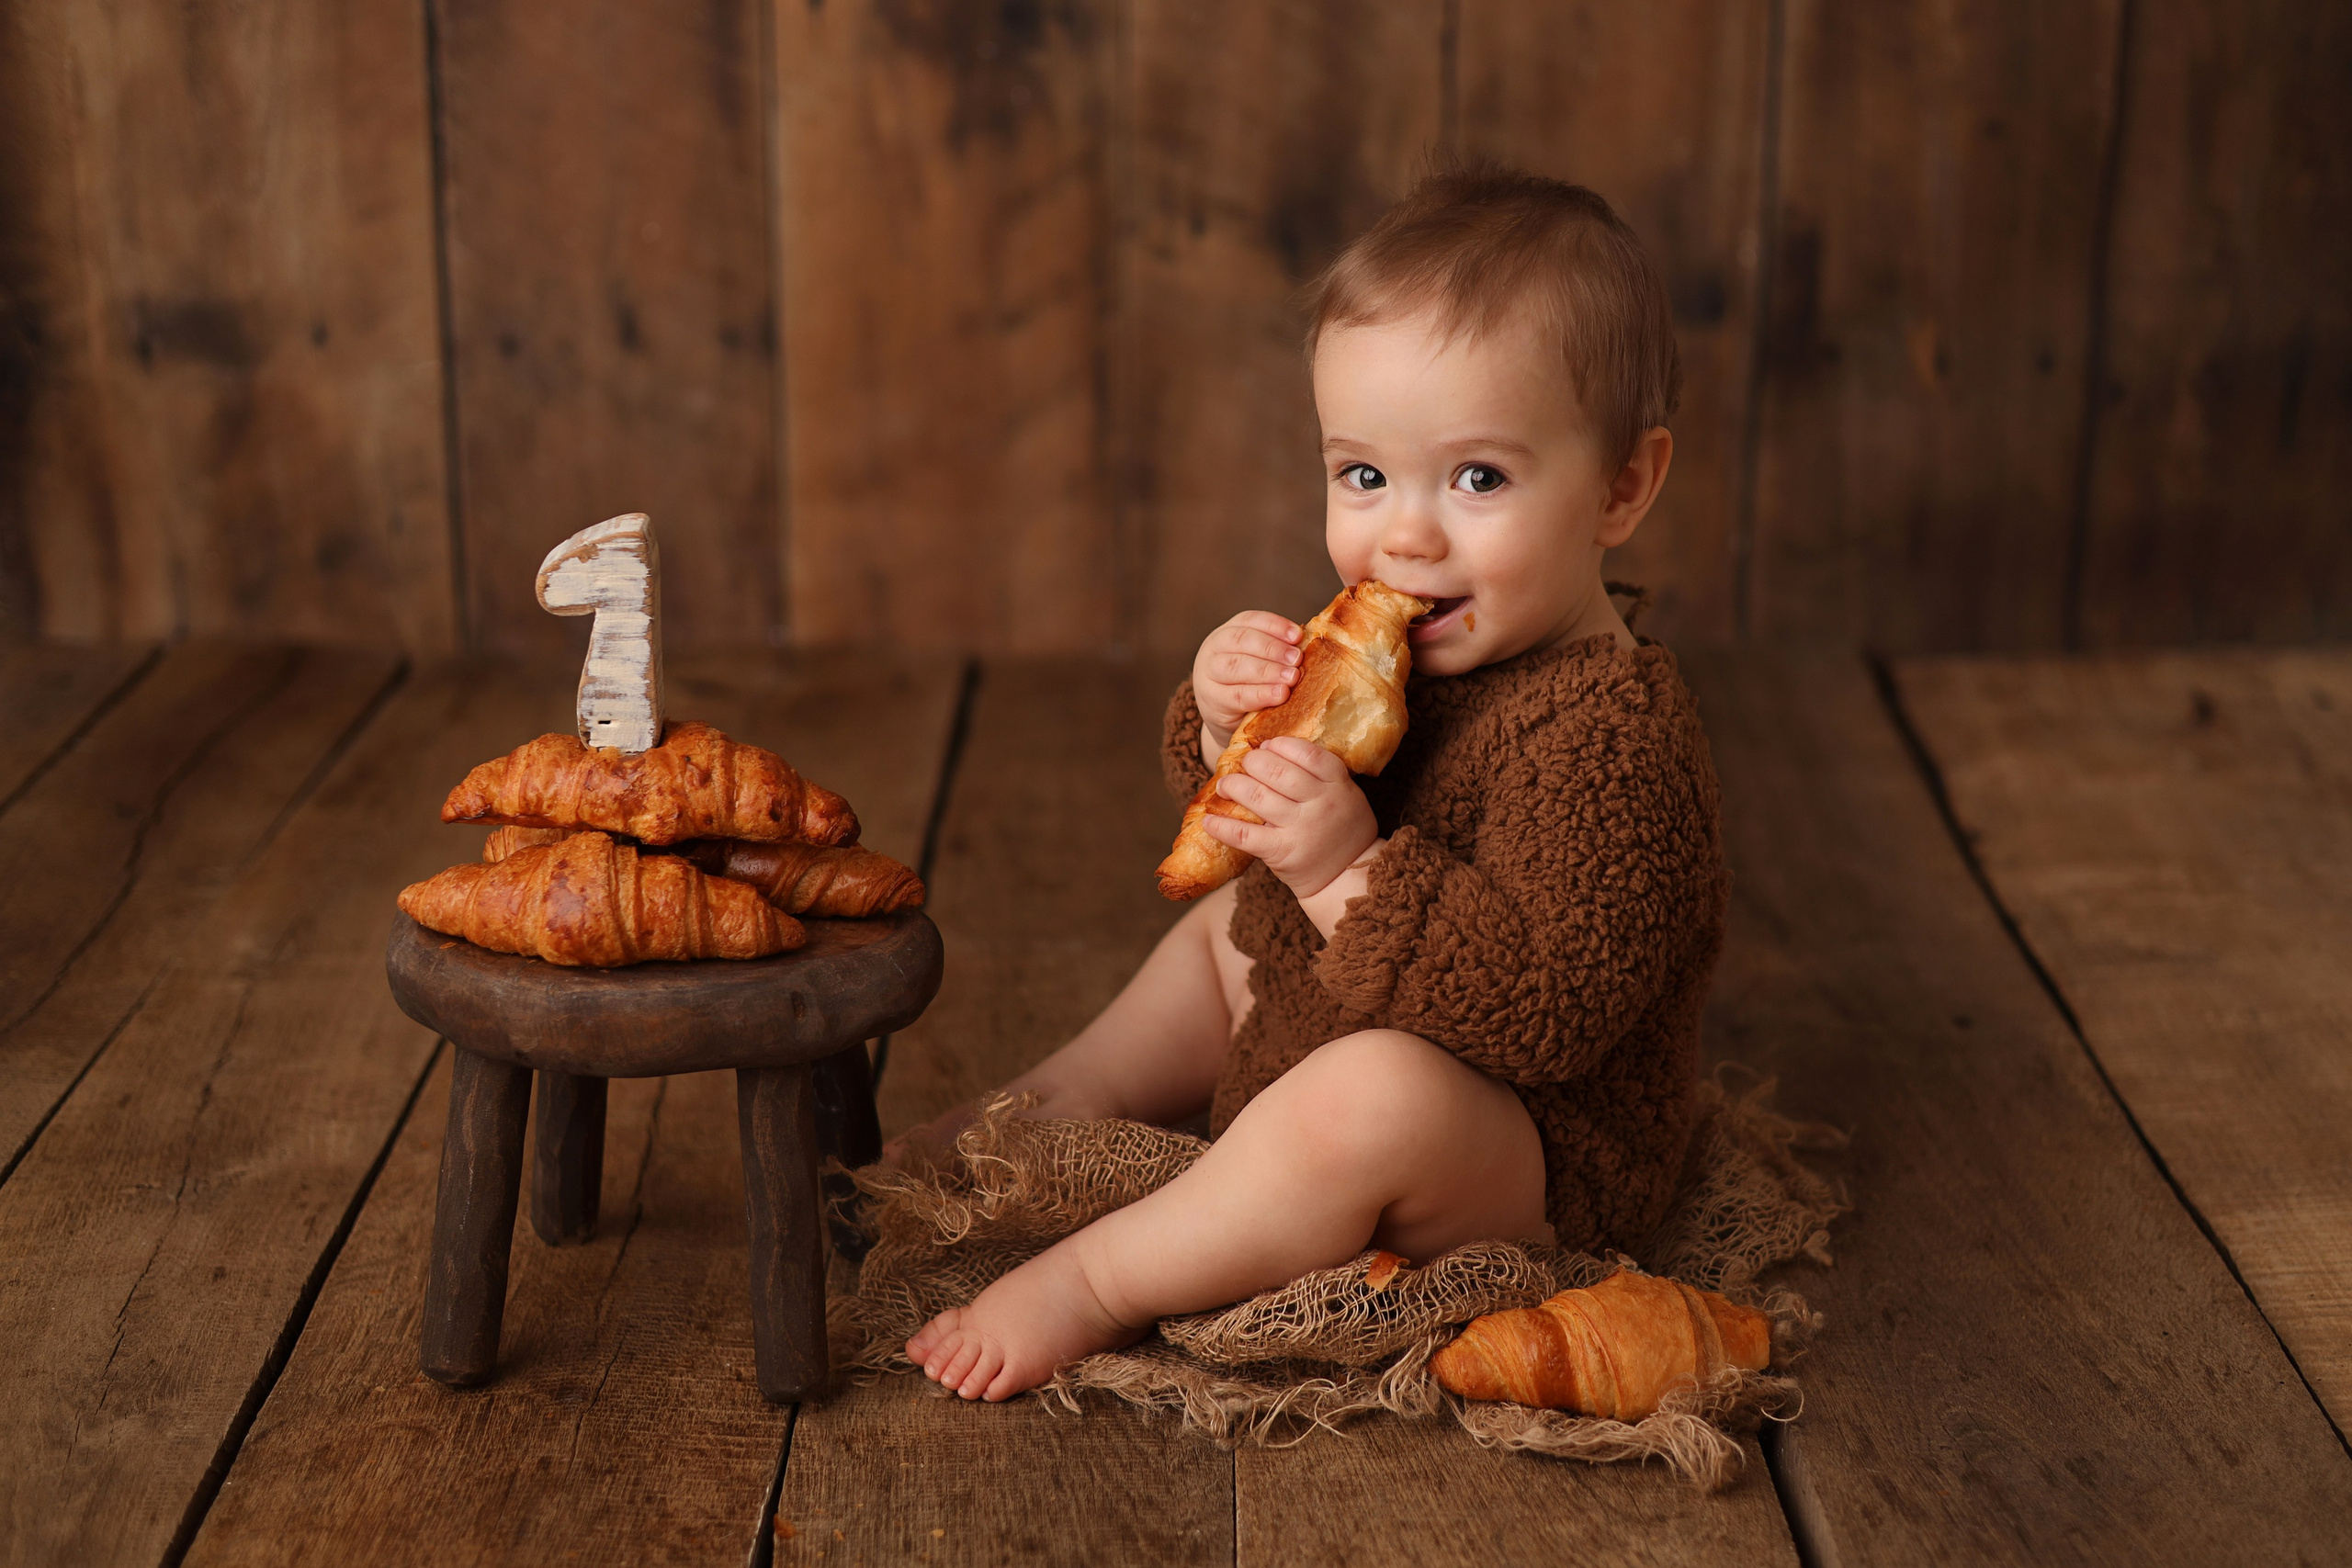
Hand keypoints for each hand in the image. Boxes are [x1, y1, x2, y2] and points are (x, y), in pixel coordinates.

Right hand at [1192, 611, 1302, 750]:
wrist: (1231, 722)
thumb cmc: (1253, 685)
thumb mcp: (1260, 662)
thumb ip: (1279, 653)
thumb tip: (1311, 645)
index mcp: (1228, 632)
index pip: (1249, 620)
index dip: (1275, 625)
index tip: (1298, 635)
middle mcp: (1213, 648)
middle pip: (1242, 641)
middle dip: (1273, 648)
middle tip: (1297, 659)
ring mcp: (1208, 674)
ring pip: (1236, 666)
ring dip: (1268, 671)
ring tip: (1292, 677)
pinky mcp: (1212, 700)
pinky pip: (1237, 695)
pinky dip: (1261, 694)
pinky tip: (1280, 694)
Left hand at [1202, 736, 1378, 900]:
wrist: (1347, 877)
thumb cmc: (1342, 829)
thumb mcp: (1346, 794)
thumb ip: (1320, 774)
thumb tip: (1270, 749)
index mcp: (1338, 784)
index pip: (1308, 754)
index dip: (1282, 745)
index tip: (1266, 746)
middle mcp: (1321, 804)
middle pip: (1277, 771)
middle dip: (1252, 762)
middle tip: (1243, 764)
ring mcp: (1300, 828)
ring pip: (1257, 796)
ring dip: (1233, 786)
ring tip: (1224, 785)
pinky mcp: (1282, 851)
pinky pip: (1245, 834)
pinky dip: (1222, 826)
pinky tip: (1209, 821)